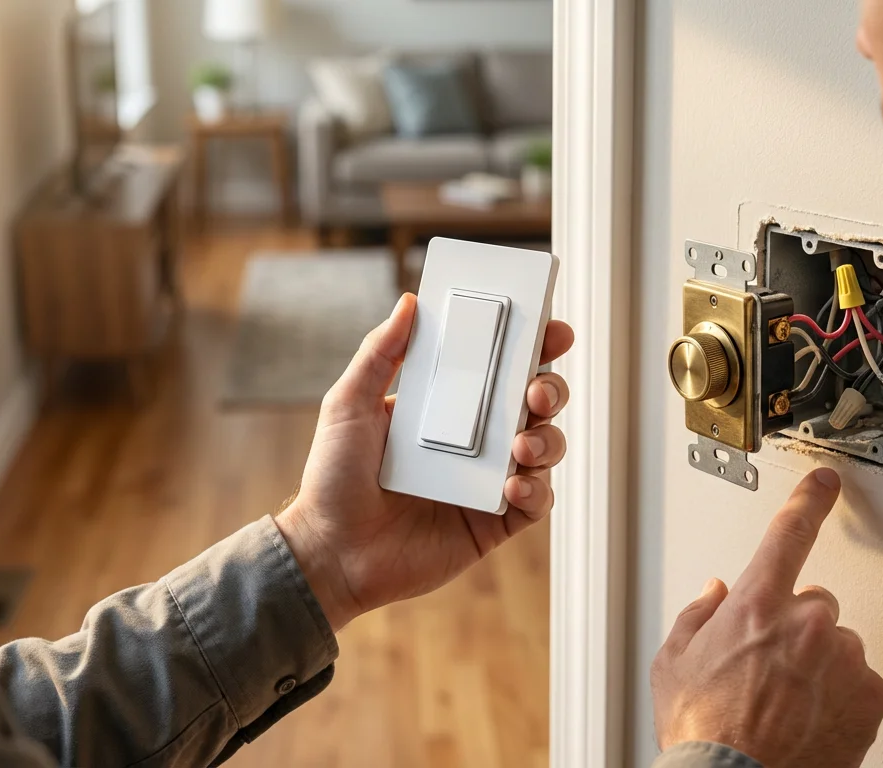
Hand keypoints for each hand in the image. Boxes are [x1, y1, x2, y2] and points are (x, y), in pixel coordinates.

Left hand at [275, 293, 573, 630]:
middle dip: (551, 389)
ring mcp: (486, 482)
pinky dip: (536, 491)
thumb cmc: (332, 477)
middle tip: (536, 391)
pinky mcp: (492, 523)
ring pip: (546, 449)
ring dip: (548, 440)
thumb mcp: (349, 404)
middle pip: (535, 403)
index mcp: (447, 405)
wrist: (330, 549)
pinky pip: (535, 502)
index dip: (533, 347)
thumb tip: (410, 302)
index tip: (552, 331)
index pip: (500, 367)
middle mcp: (475, 440)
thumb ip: (380, 353)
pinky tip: (513, 486)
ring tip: (522, 447)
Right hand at [650, 469, 882, 766]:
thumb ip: (696, 615)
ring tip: (785, 700)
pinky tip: (809, 717)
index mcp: (756, 605)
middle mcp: (807, 625)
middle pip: (815, 600)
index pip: (788, 534)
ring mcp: (843, 661)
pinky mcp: (869, 697)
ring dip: (819, 661)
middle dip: (794, 623)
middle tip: (766, 664)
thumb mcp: (672, 662)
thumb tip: (714, 596)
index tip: (825, 482)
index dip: (808, 501)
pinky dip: (841, 693)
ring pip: (839, 643)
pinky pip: (860, 680)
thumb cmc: (702, 732)